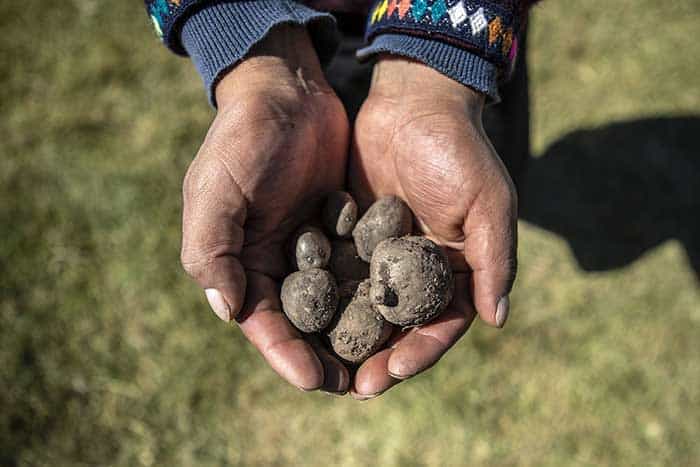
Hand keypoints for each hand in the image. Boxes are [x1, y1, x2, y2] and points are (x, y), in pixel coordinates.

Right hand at [180, 26, 350, 392]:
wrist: (286, 92)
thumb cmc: (242, 138)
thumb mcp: (216, 188)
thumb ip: (213, 247)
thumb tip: (229, 311)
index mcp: (242, 262)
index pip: (263, 322)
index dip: (286, 355)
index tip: (316, 381)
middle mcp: (277, 262)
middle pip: (303, 323)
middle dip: (326, 356)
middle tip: (358, 385)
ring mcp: (312, 247)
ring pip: (337, 302)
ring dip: (356, 333)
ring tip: (385, 361)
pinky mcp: (343, 229)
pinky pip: (360, 268)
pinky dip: (376, 291)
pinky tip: (402, 310)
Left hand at [349, 57, 517, 397]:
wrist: (412, 104)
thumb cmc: (459, 150)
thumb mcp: (488, 202)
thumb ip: (494, 260)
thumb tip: (498, 319)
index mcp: (455, 269)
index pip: (440, 323)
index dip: (420, 351)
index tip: (393, 373)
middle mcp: (417, 270)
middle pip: (398, 326)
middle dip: (378, 357)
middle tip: (353, 386)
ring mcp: (381, 255)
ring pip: (363, 307)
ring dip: (346, 337)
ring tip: (323, 364)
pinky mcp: (350, 235)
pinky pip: (335, 273)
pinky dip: (322, 297)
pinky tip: (301, 318)